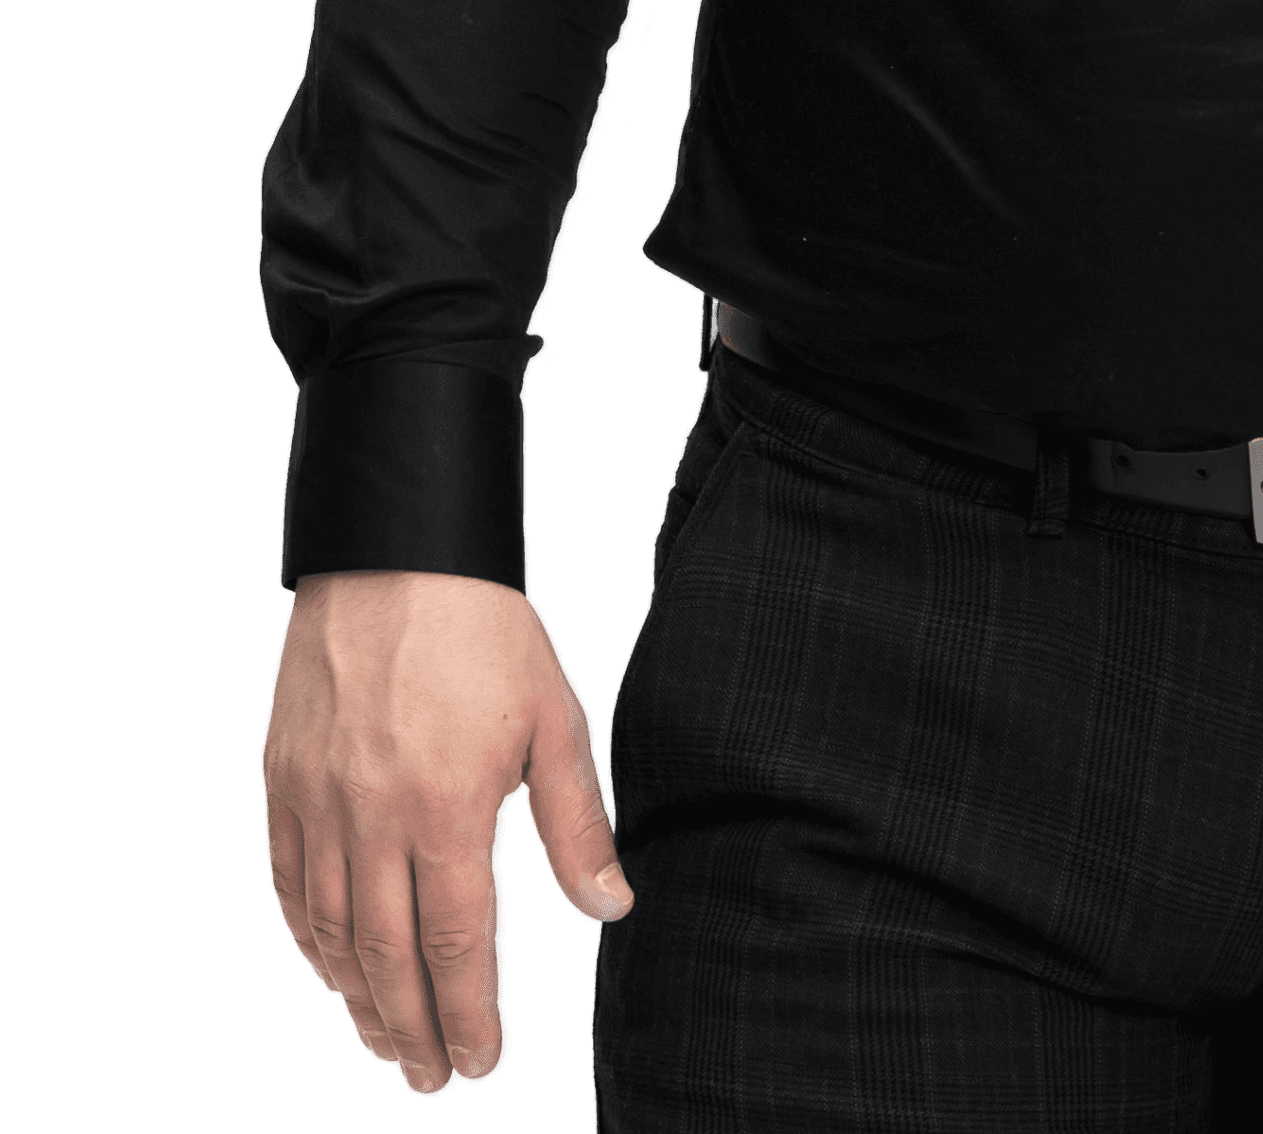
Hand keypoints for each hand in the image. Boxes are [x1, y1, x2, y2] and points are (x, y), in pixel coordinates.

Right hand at [263, 568, 631, 1095]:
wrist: (396, 551)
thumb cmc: (485, 629)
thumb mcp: (554, 718)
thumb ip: (576, 824)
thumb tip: (612, 907)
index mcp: (450, 806)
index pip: (457, 944)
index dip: (469, 1015)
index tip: (480, 1062)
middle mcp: (375, 816)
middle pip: (389, 956)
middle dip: (411, 1029)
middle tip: (428, 1079)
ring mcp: (319, 802)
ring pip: (333, 932)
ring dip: (358, 999)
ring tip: (385, 1040)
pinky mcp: (282, 782)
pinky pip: (290, 885)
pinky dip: (310, 940)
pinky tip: (332, 971)